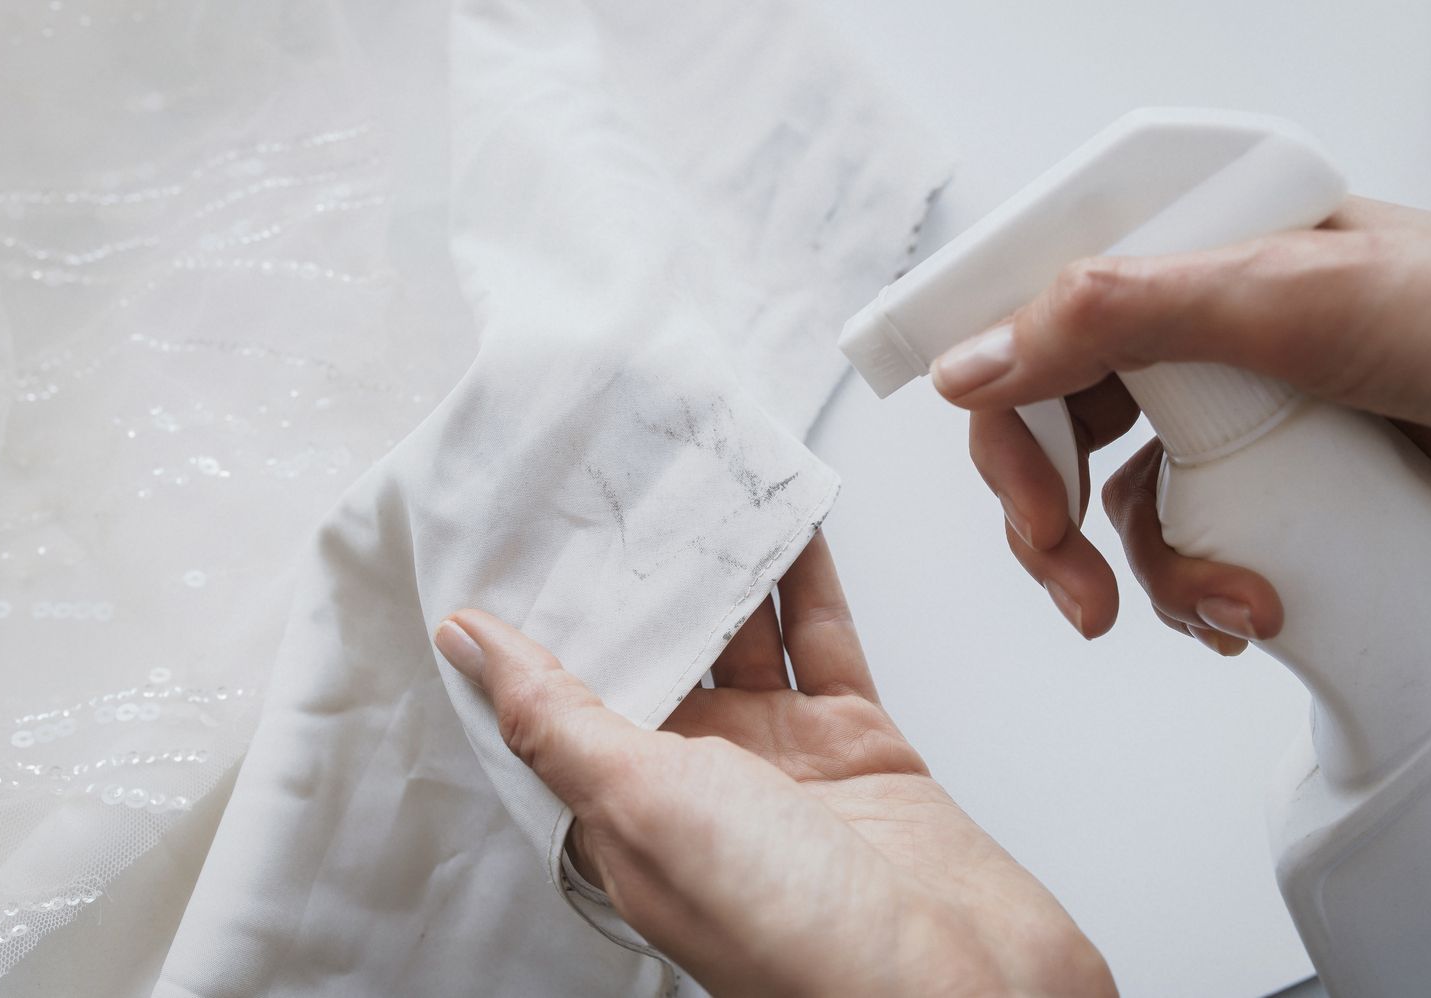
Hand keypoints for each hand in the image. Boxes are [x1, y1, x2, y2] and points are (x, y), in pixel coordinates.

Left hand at [435, 533, 1114, 997]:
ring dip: (725, 562)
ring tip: (698, 478)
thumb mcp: (645, 809)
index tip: (525, 537)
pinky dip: (809, 578)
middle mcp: (703, 784)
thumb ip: (558, 719)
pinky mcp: (860, 743)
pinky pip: (825, 640)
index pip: (568, 697)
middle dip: (640, 575)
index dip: (545, 620)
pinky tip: (790, 522)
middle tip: (616, 483)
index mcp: (630, 812)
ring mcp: (785, 762)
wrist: (960, 989)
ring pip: (745, 635)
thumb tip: (471, 646)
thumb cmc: (795, 936)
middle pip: (661, 653)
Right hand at [931, 198, 1430, 652]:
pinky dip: (1205, 596)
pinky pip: (1196, 551)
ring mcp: (1245, 423)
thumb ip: (1118, 317)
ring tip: (1225, 609)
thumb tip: (971, 364)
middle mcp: (1206, 341)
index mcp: (1192, 263)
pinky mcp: (1286, 496)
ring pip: (1127, 507)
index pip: (1045, 331)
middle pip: (1064, 430)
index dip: (1009, 416)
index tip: (1027, 498)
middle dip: (1055, 519)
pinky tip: (1256, 613)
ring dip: (1152, 576)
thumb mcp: (1291, 302)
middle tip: (1074, 583)